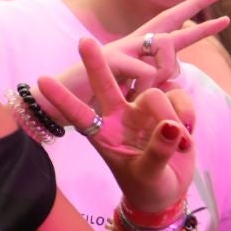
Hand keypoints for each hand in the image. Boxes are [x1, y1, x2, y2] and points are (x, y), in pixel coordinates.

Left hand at [38, 37, 196, 213]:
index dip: (62, 98)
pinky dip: (188, 113)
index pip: (79, 113)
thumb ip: (156, 153)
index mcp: (102, 132)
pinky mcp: (169, 107)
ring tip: (180, 143)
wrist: (167, 189)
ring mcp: (143, 110)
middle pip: (105, 84)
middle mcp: (120, 115)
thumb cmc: (147, 186)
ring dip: (173, 114)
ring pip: (156, 92)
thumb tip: (169, 127)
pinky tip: (188, 137)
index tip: (42, 79)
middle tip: (83, 40)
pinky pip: (178, 95)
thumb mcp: (148, 175)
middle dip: (96, 63)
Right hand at [40, 0, 226, 115]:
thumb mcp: (128, 94)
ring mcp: (120, 48)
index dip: (197, 24)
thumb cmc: (90, 103)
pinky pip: (146, 69)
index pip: (170, 34)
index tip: (223, 16)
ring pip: (164, 46)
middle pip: (169, 20)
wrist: (54, 106)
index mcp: (136, 53)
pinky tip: (134, 96)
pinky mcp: (110, 59)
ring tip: (143, 93)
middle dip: (195, 4)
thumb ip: (149, 84)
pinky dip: (146, 86)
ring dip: (164, 72)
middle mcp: (130, 44)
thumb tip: (170, 80)